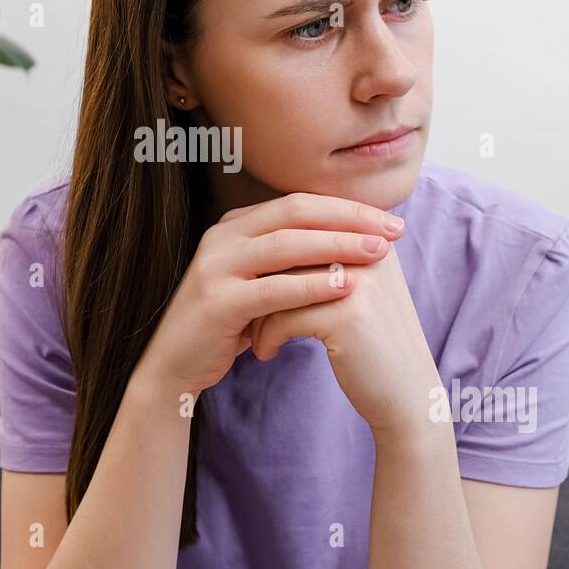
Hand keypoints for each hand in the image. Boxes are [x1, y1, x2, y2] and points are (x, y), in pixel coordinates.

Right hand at [136, 192, 405, 399]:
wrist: (176, 365)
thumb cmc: (229, 324)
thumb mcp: (260, 282)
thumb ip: (291, 258)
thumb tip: (352, 238)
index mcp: (234, 225)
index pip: (298, 203)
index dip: (345, 208)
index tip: (388, 219)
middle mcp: (221, 236)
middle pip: (294, 214)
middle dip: (348, 219)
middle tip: (391, 230)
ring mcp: (215, 267)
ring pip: (285, 245)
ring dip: (336, 246)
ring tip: (378, 253)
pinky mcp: (217, 302)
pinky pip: (273, 289)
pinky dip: (312, 286)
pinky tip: (346, 287)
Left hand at [246, 224, 443, 437]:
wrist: (406, 396)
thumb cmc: (370, 345)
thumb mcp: (351, 293)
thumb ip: (321, 262)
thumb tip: (265, 242)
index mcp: (369, 239)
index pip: (303, 230)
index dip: (272, 262)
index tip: (255, 288)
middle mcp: (368, 252)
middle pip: (289, 253)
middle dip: (261, 284)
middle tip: (245, 309)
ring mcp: (359, 282)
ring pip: (280, 283)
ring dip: (259, 313)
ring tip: (253, 335)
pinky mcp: (346, 316)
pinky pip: (282, 317)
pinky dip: (267, 336)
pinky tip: (266, 353)